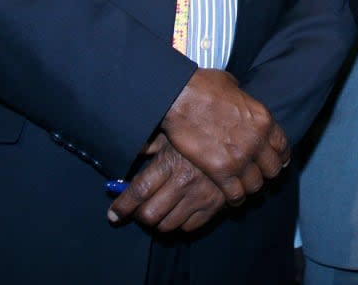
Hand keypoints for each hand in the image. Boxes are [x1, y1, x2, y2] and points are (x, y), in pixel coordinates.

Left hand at [107, 134, 225, 231]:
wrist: (242, 134)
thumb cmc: (202, 131)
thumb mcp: (175, 132)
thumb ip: (152, 145)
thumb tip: (133, 152)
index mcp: (170, 163)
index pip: (137, 192)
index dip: (122, 207)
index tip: (114, 215)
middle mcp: (184, 181)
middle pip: (149, 214)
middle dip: (140, 216)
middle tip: (140, 211)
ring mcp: (201, 195)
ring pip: (167, 225)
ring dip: (160, 221)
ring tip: (161, 211)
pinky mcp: (217, 204)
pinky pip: (190, 226)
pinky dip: (182, 223)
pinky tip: (181, 210)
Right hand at [160, 69, 288, 204]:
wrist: (182, 98)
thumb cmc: (204, 87)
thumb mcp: (234, 87)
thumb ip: (242, 100)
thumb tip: (238, 100)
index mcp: (263, 119)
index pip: (282, 146)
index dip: (280, 156)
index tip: (275, 161)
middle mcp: (258, 140)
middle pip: (273, 168)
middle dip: (266, 173)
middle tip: (256, 175)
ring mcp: (241, 157)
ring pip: (256, 184)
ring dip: (250, 187)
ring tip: (242, 187)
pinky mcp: (221, 170)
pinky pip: (236, 194)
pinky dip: (235, 198)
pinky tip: (230, 197)